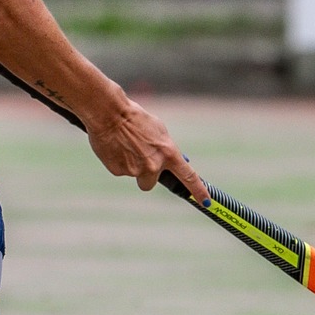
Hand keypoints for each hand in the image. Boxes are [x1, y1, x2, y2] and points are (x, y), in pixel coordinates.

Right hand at [85, 98, 208, 204]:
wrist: (109, 113)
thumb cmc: (134, 117)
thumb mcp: (158, 131)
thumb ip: (164, 148)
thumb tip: (168, 161)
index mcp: (168, 153)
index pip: (189, 176)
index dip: (198, 190)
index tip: (206, 201)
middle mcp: (154, 165)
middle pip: (150, 182)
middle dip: (145, 174)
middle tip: (137, 157)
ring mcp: (135, 170)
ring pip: (134, 175)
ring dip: (130, 165)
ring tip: (124, 146)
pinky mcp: (118, 171)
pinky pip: (120, 170)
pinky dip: (117, 161)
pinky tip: (114, 147)